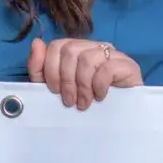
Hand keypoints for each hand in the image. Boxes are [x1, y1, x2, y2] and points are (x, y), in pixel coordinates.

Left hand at [28, 36, 143, 109]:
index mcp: (76, 49)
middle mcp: (93, 47)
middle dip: (65, 79)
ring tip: (83, 104)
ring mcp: (111, 53)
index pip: (56, 46)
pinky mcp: (126, 64)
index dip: (50, 68)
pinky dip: (98, 85)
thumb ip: (40, 68)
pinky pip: (107, 67)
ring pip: (87, 58)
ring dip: (82, 85)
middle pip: (70, 50)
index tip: (54, 91)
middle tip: (69, 101)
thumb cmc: (85, 102)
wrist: (118, 119)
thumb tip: (36, 43)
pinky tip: (100, 97)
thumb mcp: (55, 89)